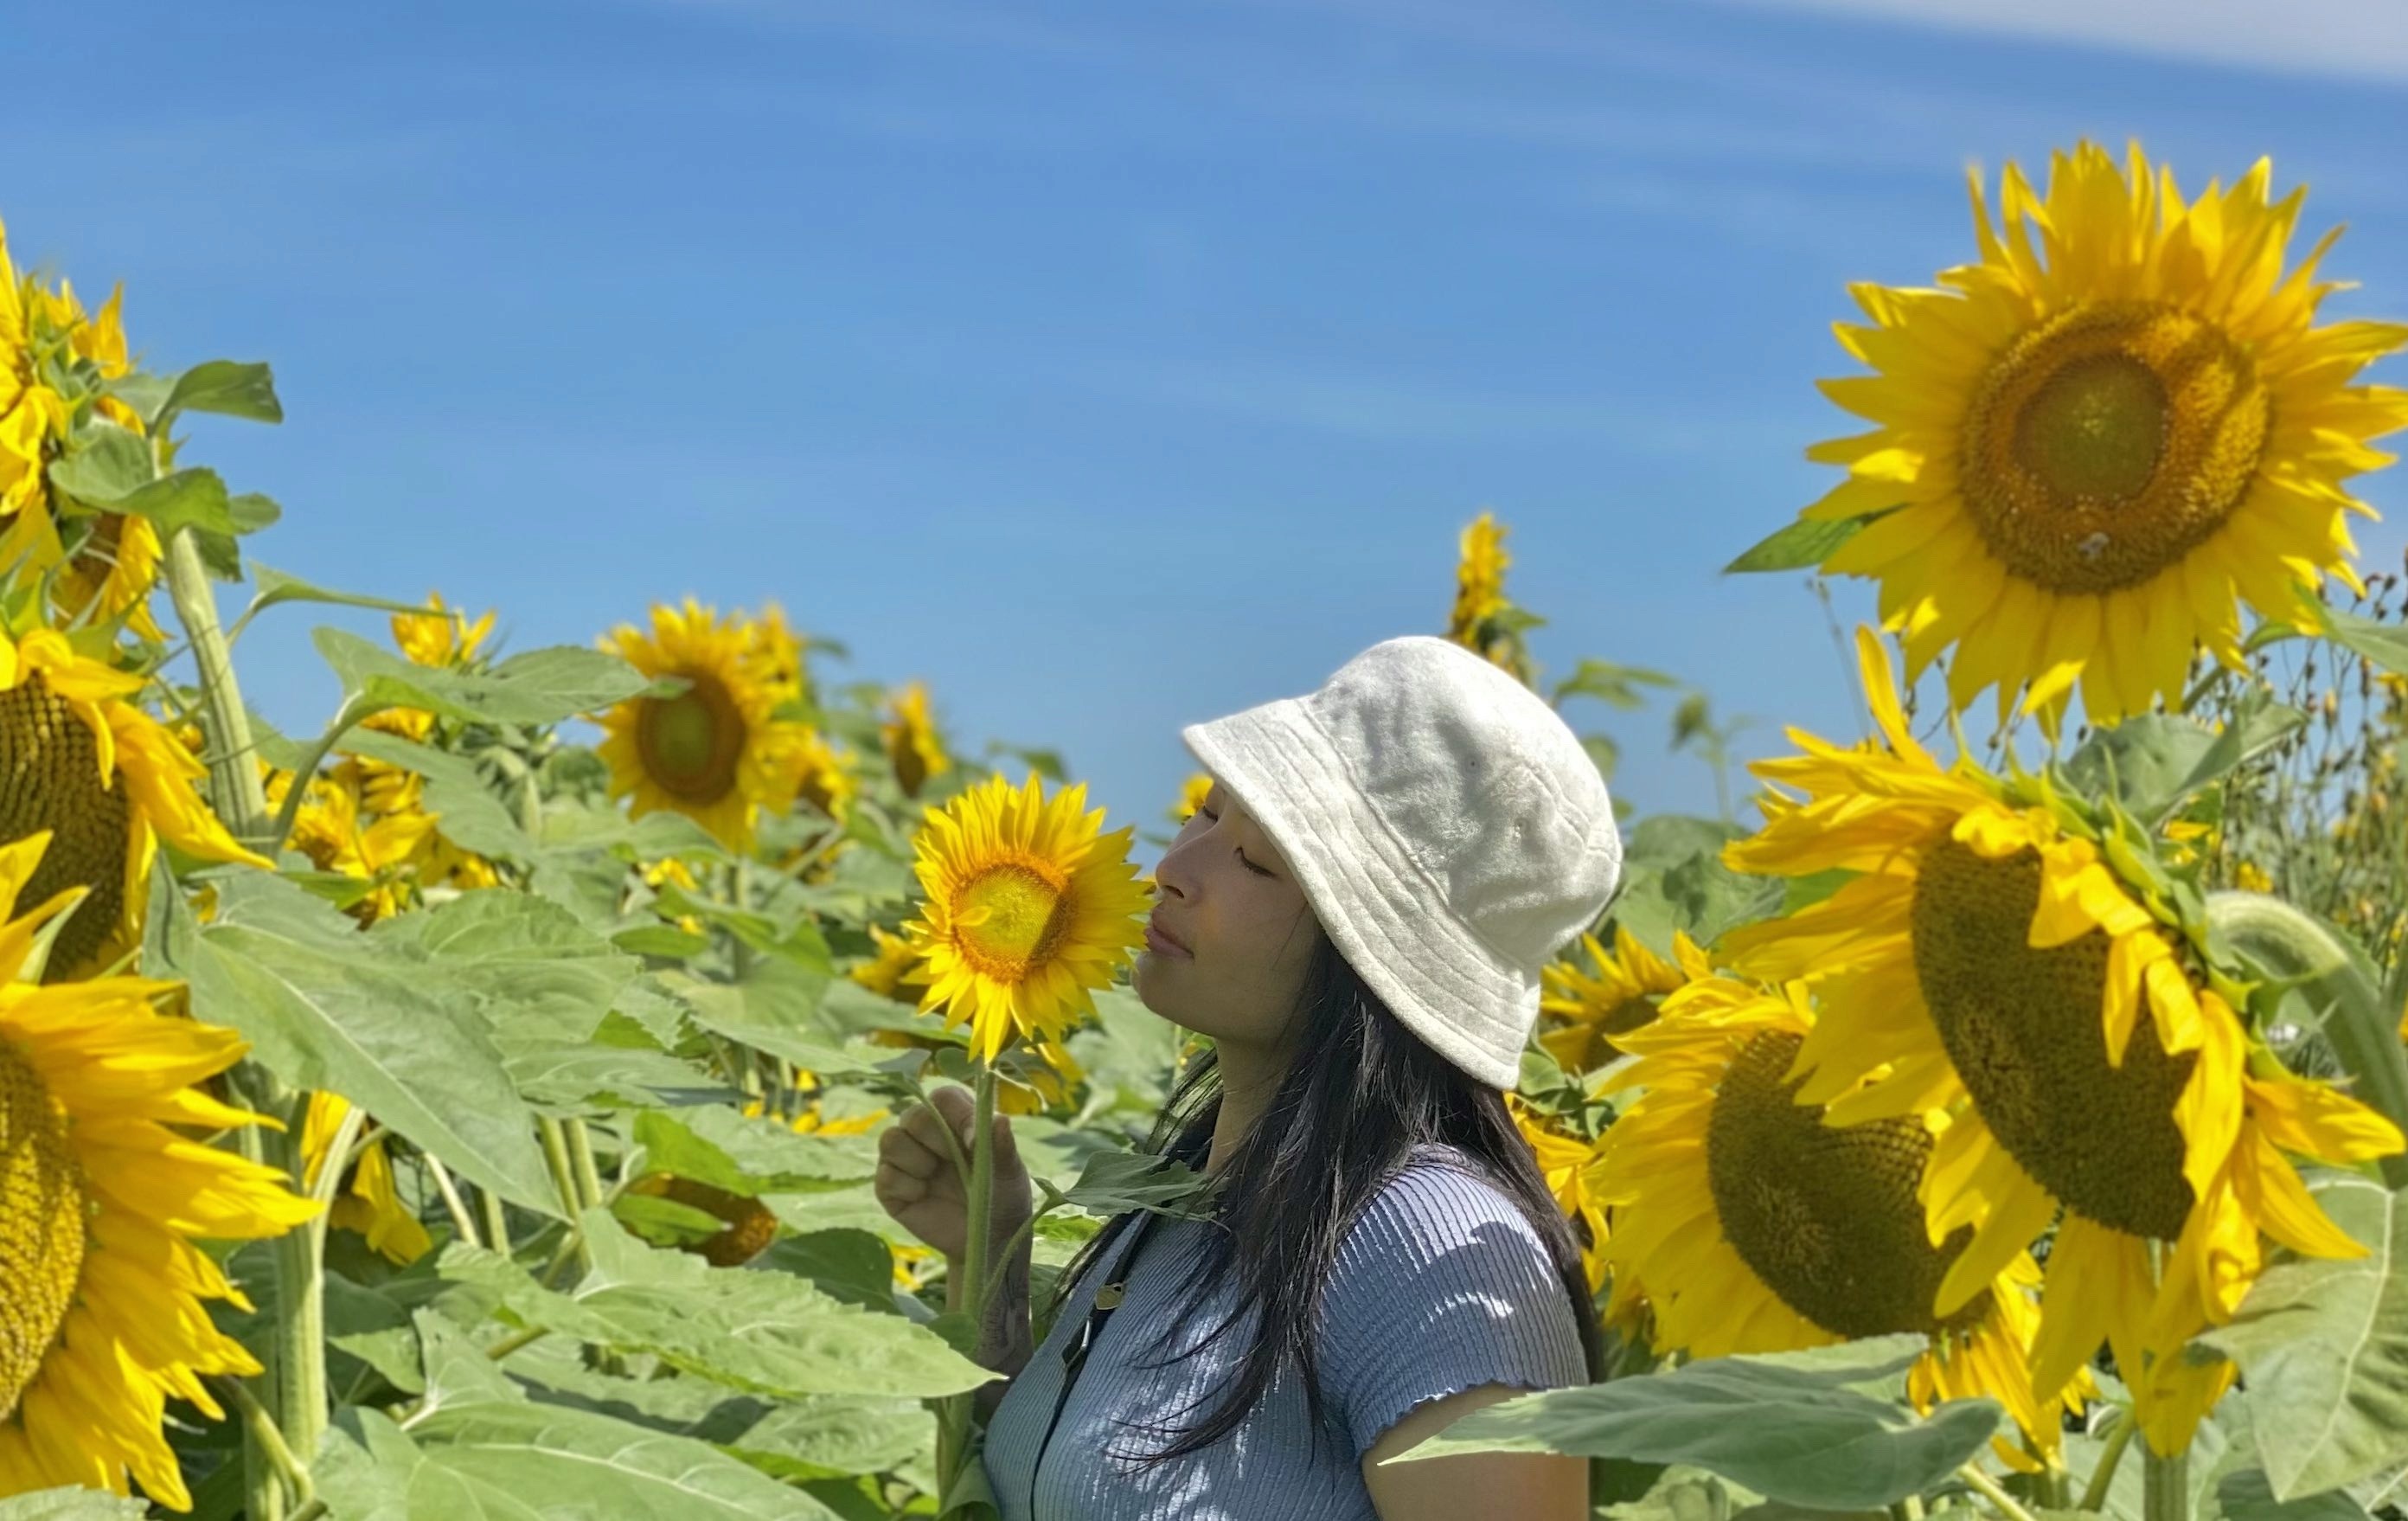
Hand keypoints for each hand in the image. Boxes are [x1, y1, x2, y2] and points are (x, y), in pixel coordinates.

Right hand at [875, 1085, 1033, 1264]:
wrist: (988, 1240)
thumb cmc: (1002, 1197)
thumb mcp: (1009, 1174)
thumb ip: (1002, 1147)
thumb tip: (1000, 1119)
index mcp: (957, 1119)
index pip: (944, 1098)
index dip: (956, 1115)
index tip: (972, 1143)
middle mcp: (927, 1133)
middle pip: (912, 1115)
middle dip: (934, 1140)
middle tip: (954, 1163)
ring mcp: (906, 1159)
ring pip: (890, 1140)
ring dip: (916, 1161)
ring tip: (935, 1179)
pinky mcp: (891, 1187)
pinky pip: (885, 1175)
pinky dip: (907, 1187)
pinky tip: (924, 1197)